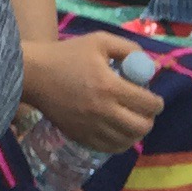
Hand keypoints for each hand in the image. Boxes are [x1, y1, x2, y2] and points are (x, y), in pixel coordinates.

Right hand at [27, 27, 163, 151]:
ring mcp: (91, 128)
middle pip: (141, 127)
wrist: (33, 75)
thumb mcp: (100, 41)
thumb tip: (150, 65)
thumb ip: (128, 49)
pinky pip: (110, 148)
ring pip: (127, 141)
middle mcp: (103, 111)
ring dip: (136, 132)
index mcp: (109, 86)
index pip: (147, 103)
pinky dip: (121, 143)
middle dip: (150, 120)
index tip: (155, 100)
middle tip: (146, 112)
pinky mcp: (81, 137)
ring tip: (134, 122)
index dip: (157, 103)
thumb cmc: (67, 55)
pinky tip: (120, 133)